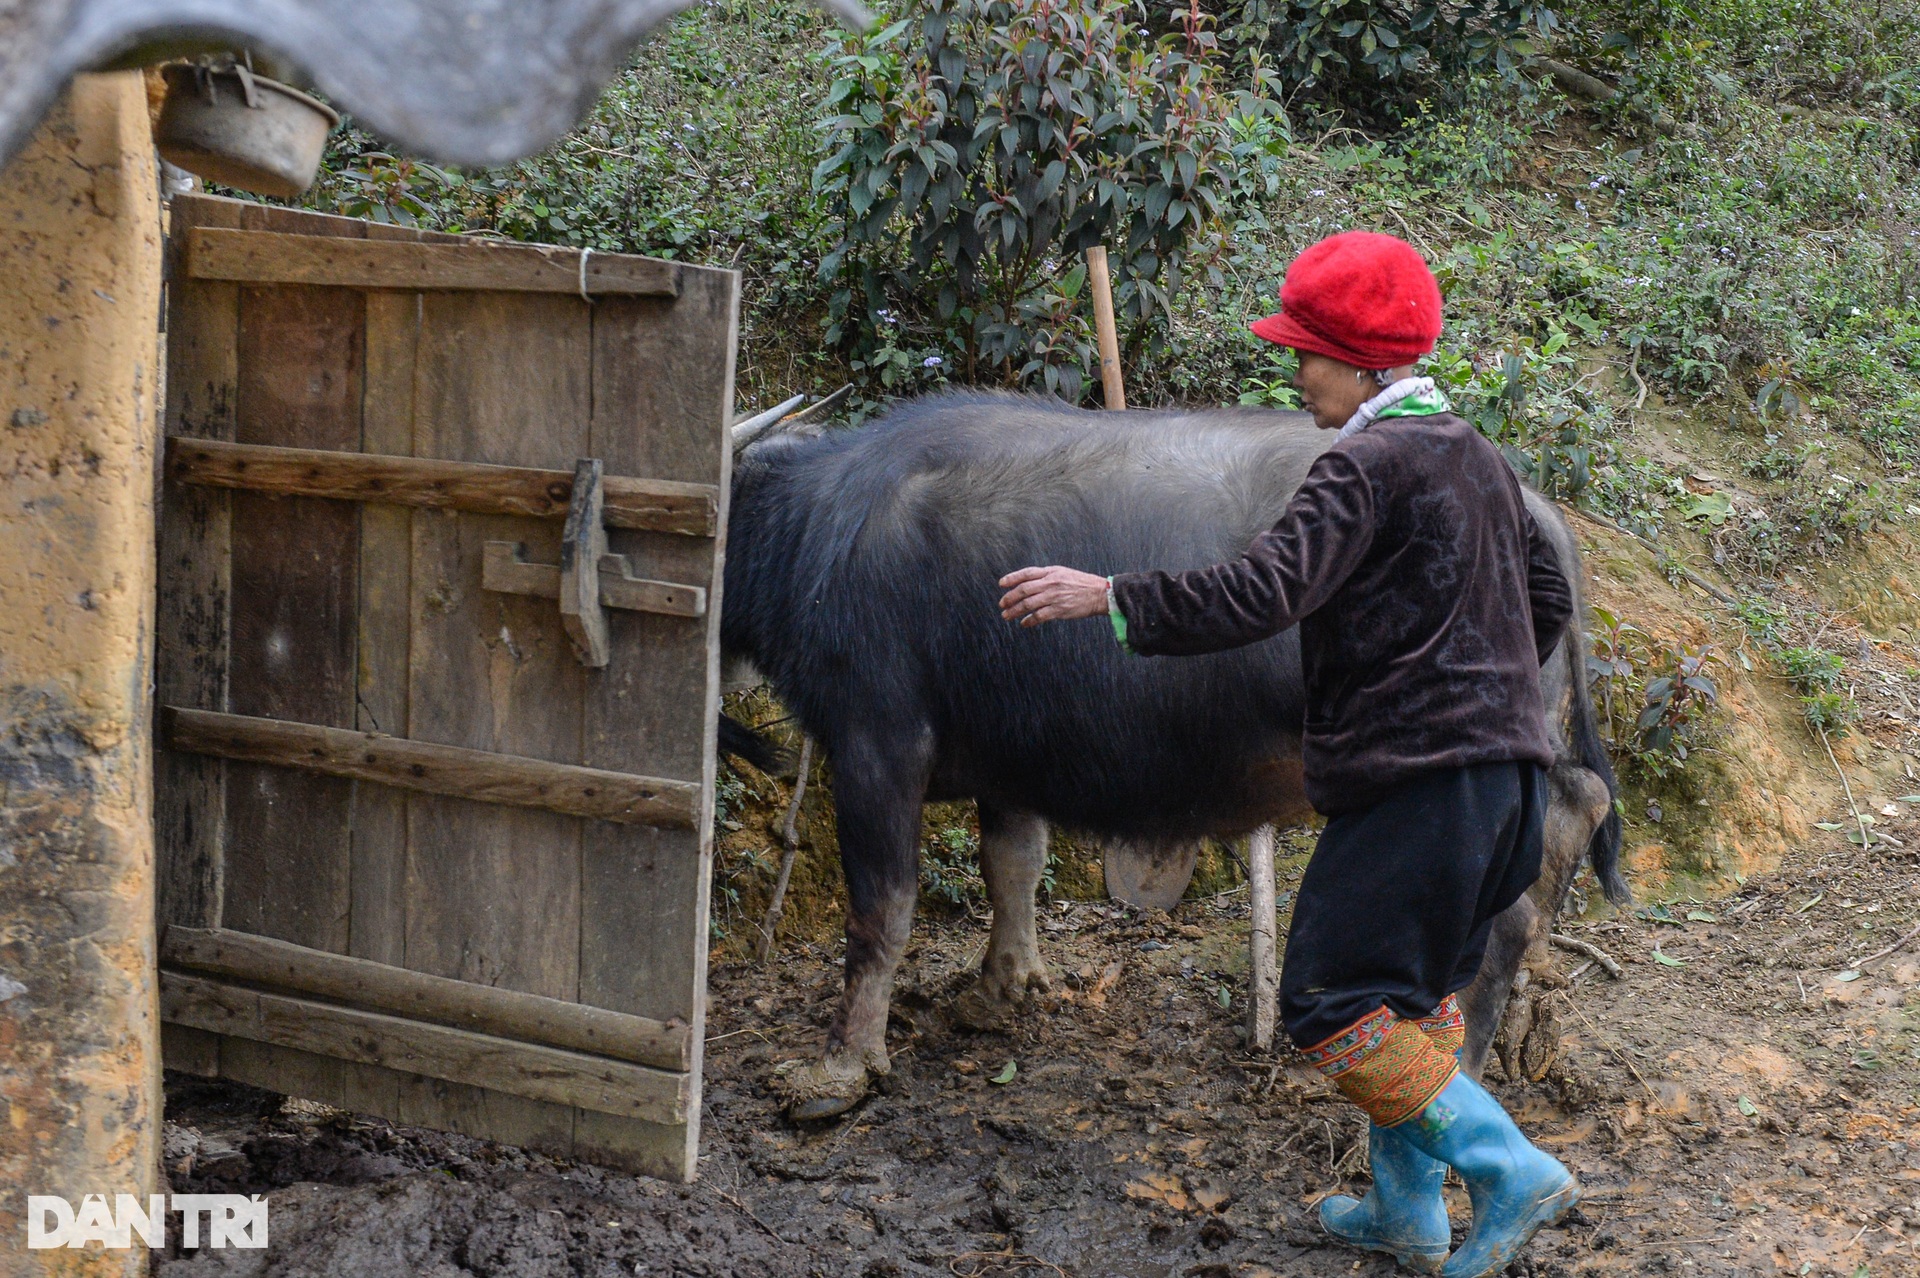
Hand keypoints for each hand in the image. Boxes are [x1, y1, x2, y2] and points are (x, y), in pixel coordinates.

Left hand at [997, 566, 1111, 627]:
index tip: (1001, 584)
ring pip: (1028, 604)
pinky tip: (1024, 623)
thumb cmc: (1082, 583)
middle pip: (1023, 590)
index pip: (1026, 573)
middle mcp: (1051, 583)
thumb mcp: (1063, 573)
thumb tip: (1029, 582)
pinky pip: (1039, 616)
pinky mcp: (1059, 610)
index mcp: (1051, 572)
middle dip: (1010, 598)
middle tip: (1002, 604)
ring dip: (1015, 610)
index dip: (1012, 578)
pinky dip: (1029, 620)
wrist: (1100, 594)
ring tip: (1007, 615)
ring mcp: (1054, 597)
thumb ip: (1046, 576)